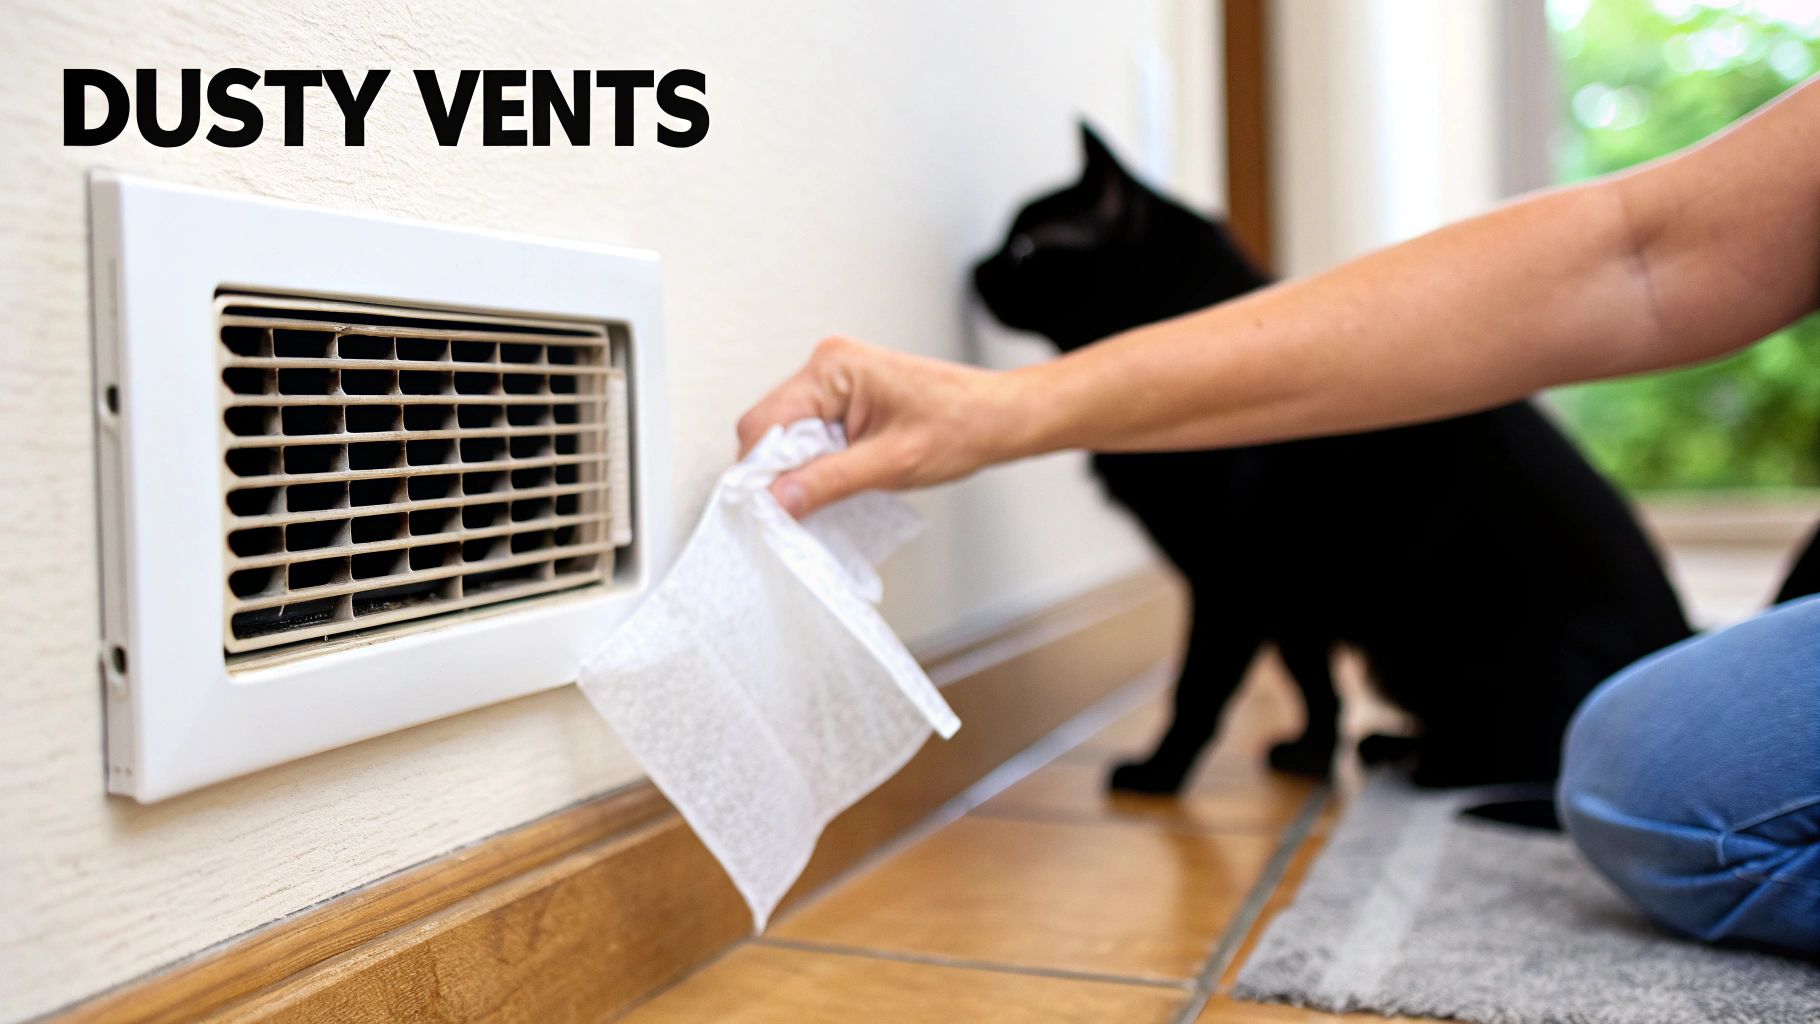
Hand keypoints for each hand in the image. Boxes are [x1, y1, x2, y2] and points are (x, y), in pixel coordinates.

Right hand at [737, 337, 1023, 517]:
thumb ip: (829, 481)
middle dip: (778, 471)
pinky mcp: (844, 398)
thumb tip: (777, 501)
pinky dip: (815, 462)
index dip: (759, 471)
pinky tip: (833, 482)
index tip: (766, 510)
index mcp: (833, 368)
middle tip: (798, 510)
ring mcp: (835, 381)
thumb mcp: (890, 463)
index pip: (764, 423)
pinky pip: (810, 434)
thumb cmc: (960, 427)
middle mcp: (827, 366)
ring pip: (787, 435)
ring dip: (799, 469)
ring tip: (825, 495)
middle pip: (769, 428)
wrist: (998, 417)